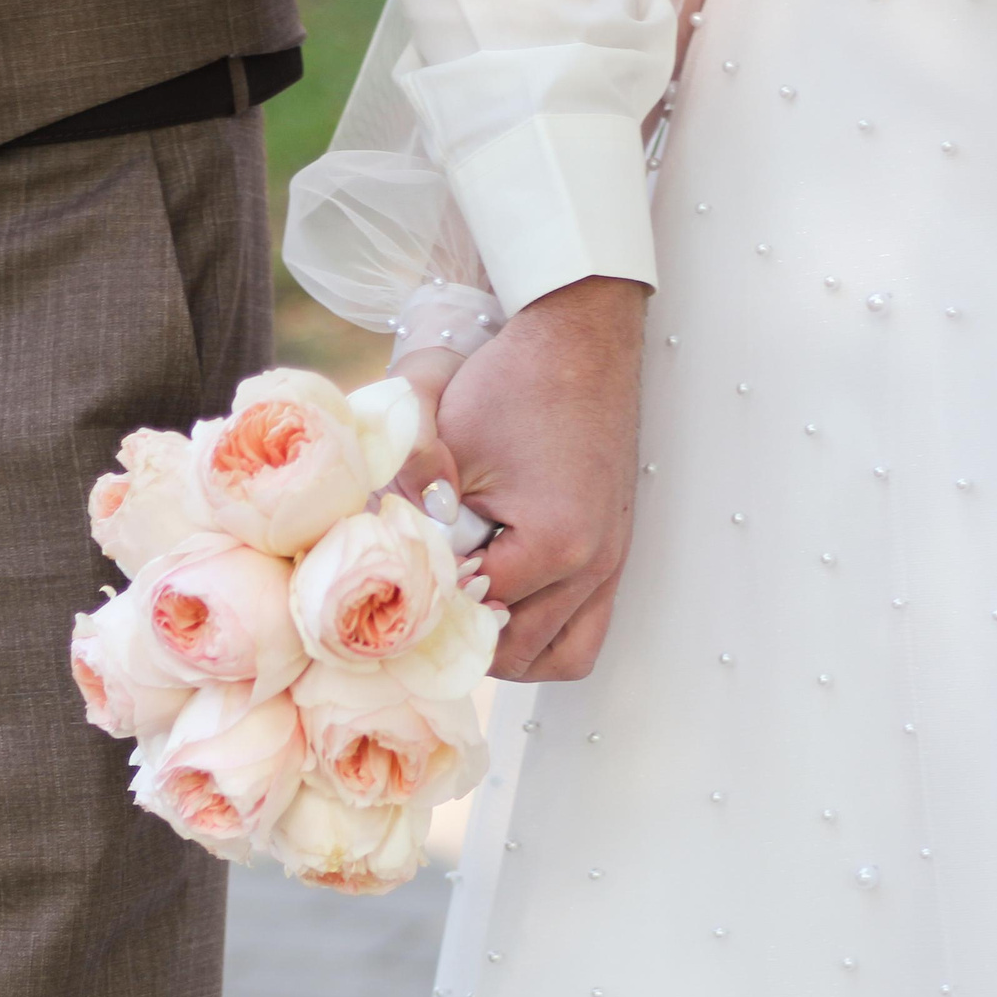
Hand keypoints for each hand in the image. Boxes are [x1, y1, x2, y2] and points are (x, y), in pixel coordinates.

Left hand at [399, 276, 644, 681]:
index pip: (476, 615)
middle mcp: (593, 566)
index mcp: (553, 544)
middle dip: (467, 639)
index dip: (429, 609)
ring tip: (468, 613)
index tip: (395, 597)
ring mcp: (611, 563)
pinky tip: (504, 598)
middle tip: (424, 612)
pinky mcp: (614, 553)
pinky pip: (585, 625)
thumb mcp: (445, 441)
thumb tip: (382, 561)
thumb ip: (412, 505)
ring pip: (562, 657)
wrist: (580, 339)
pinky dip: (545, 629)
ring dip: (512, 648)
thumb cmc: (516, 382)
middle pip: (519, 654)